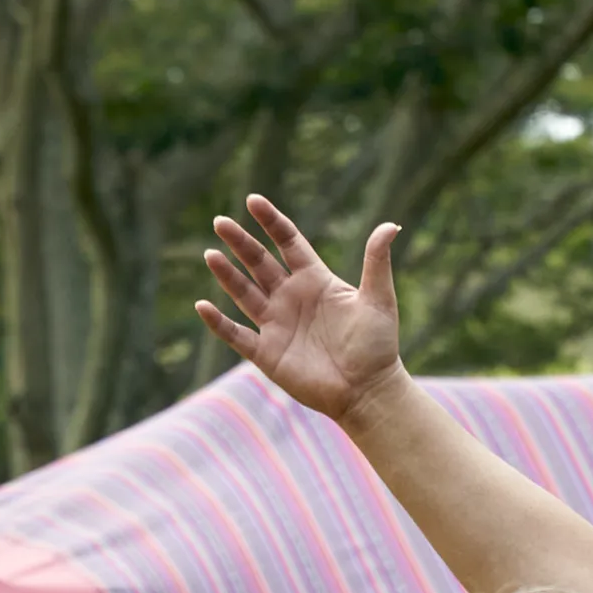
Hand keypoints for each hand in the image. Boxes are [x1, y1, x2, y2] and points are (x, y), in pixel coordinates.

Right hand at [193, 195, 408, 425]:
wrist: (367, 390)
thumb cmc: (377, 345)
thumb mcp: (379, 298)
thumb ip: (376, 262)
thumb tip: (390, 226)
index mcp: (315, 280)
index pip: (288, 242)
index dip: (271, 221)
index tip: (253, 201)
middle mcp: (291, 298)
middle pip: (259, 263)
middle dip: (240, 243)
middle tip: (220, 223)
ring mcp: (276, 324)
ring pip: (244, 293)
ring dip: (226, 275)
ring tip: (210, 254)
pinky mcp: (266, 353)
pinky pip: (236, 335)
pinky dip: (218, 322)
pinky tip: (202, 306)